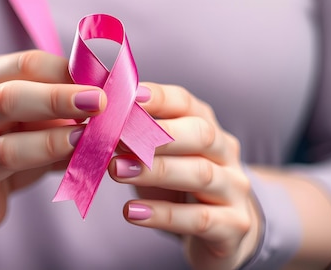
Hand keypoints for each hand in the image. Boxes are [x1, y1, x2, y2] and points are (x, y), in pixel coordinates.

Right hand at [0, 50, 105, 230]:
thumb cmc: (6, 143)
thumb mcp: (32, 119)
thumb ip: (64, 108)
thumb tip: (119, 100)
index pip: (28, 63)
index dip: (69, 70)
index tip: (107, 80)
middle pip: (12, 92)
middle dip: (61, 96)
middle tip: (102, 101)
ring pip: (6, 132)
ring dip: (53, 132)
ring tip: (88, 134)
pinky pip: (4, 162)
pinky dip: (40, 156)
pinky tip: (70, 159)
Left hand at [108, 83, 260, 269]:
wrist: (225, 232)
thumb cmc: (180, 186)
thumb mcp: (162, 156)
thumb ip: (137, 136)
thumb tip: (96, 116)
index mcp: (207, 127)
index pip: (186, 103)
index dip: (157, 98)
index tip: (126, 98)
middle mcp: (226, 153)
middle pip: (201, 134)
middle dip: (158, 135)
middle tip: (117, 137)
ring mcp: (234, 189)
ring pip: (201, 174)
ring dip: (156, 170)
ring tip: (116, 170)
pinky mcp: (234, 225)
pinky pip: (200, 219)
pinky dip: (164, 215)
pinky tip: (131, 213)